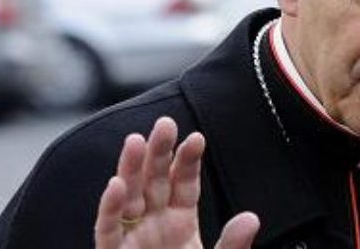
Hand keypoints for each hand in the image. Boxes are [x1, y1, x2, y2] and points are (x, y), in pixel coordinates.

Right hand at [95, 117, 259, 247]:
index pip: (184, 183)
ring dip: (130, 169)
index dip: (188, 161)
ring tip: (135, 140)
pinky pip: (108, 230)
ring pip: (130, 196)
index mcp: (181, 222)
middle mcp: (155, 223)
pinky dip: (109, 209)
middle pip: (155, 181)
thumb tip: (251, 217)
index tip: (197, 138)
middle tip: (164, 123)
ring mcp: (134, 237)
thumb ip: (232, 248)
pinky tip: (116, 184)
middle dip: (159, 152)